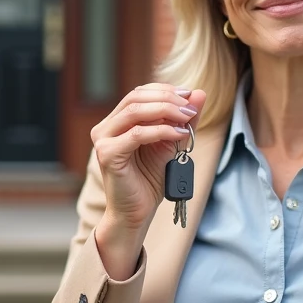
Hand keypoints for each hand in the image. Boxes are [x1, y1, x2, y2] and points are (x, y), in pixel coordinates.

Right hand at [89, 84, 205, 277]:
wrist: (136, 212)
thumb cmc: (150, 180)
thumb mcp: (172, 143)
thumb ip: (183, 120)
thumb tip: (199, 93)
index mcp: (116, 121)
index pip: (140, 93)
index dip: (165, 90)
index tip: (190, 96)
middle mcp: (106, 127)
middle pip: (137, 97)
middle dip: (168, 99)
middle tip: (191, 107)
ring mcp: (103, 140)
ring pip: (135, 111)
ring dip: (166, 110)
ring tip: (187, 118)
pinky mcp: (107, 154)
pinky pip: (137, 134)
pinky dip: (161, 131)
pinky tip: (179, 134)